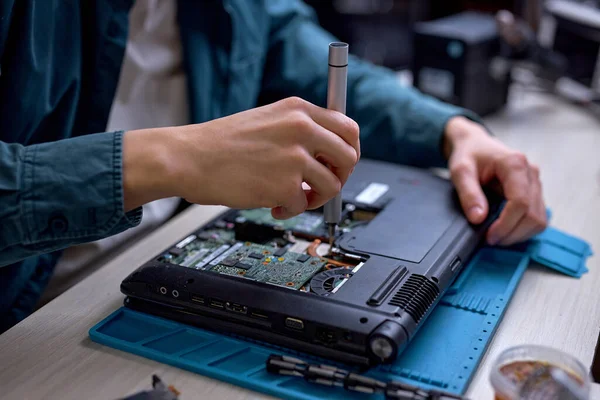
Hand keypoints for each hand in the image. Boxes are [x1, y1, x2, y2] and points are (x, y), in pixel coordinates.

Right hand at [122, 97, 359, 218]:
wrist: (188, 157)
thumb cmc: (221, 143)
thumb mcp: (267, 120)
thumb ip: (300, 130)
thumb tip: (330, 152)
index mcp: (298, 110)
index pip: (348, 128)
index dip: (349, 151)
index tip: (339, 164)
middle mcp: (300, 128)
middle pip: (349, 157)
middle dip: (339, 176)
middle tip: (319, 185)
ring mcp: (294, 157)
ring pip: (332, 185)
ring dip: (314, 197)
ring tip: (291, 197)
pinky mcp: (284, 185)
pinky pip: (303, 205)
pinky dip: (289, 210)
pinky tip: (271, 204)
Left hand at [444, 116, 546, 245]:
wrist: (475, 144)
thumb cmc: (468, 154)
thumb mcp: (460, 171)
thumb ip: (468, 193)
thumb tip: (479, 218)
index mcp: (515, 163)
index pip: (520, 202)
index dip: (506, 224)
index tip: (489, 236)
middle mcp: (531, 173)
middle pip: (533, 215)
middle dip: (512, 233)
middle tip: (490, 239)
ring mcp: (536, 183)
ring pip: (539, 219)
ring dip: (519, 234)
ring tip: (496, 236)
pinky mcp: (535, 192)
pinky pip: (537, 217)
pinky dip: (523, 229)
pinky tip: (505, 229)